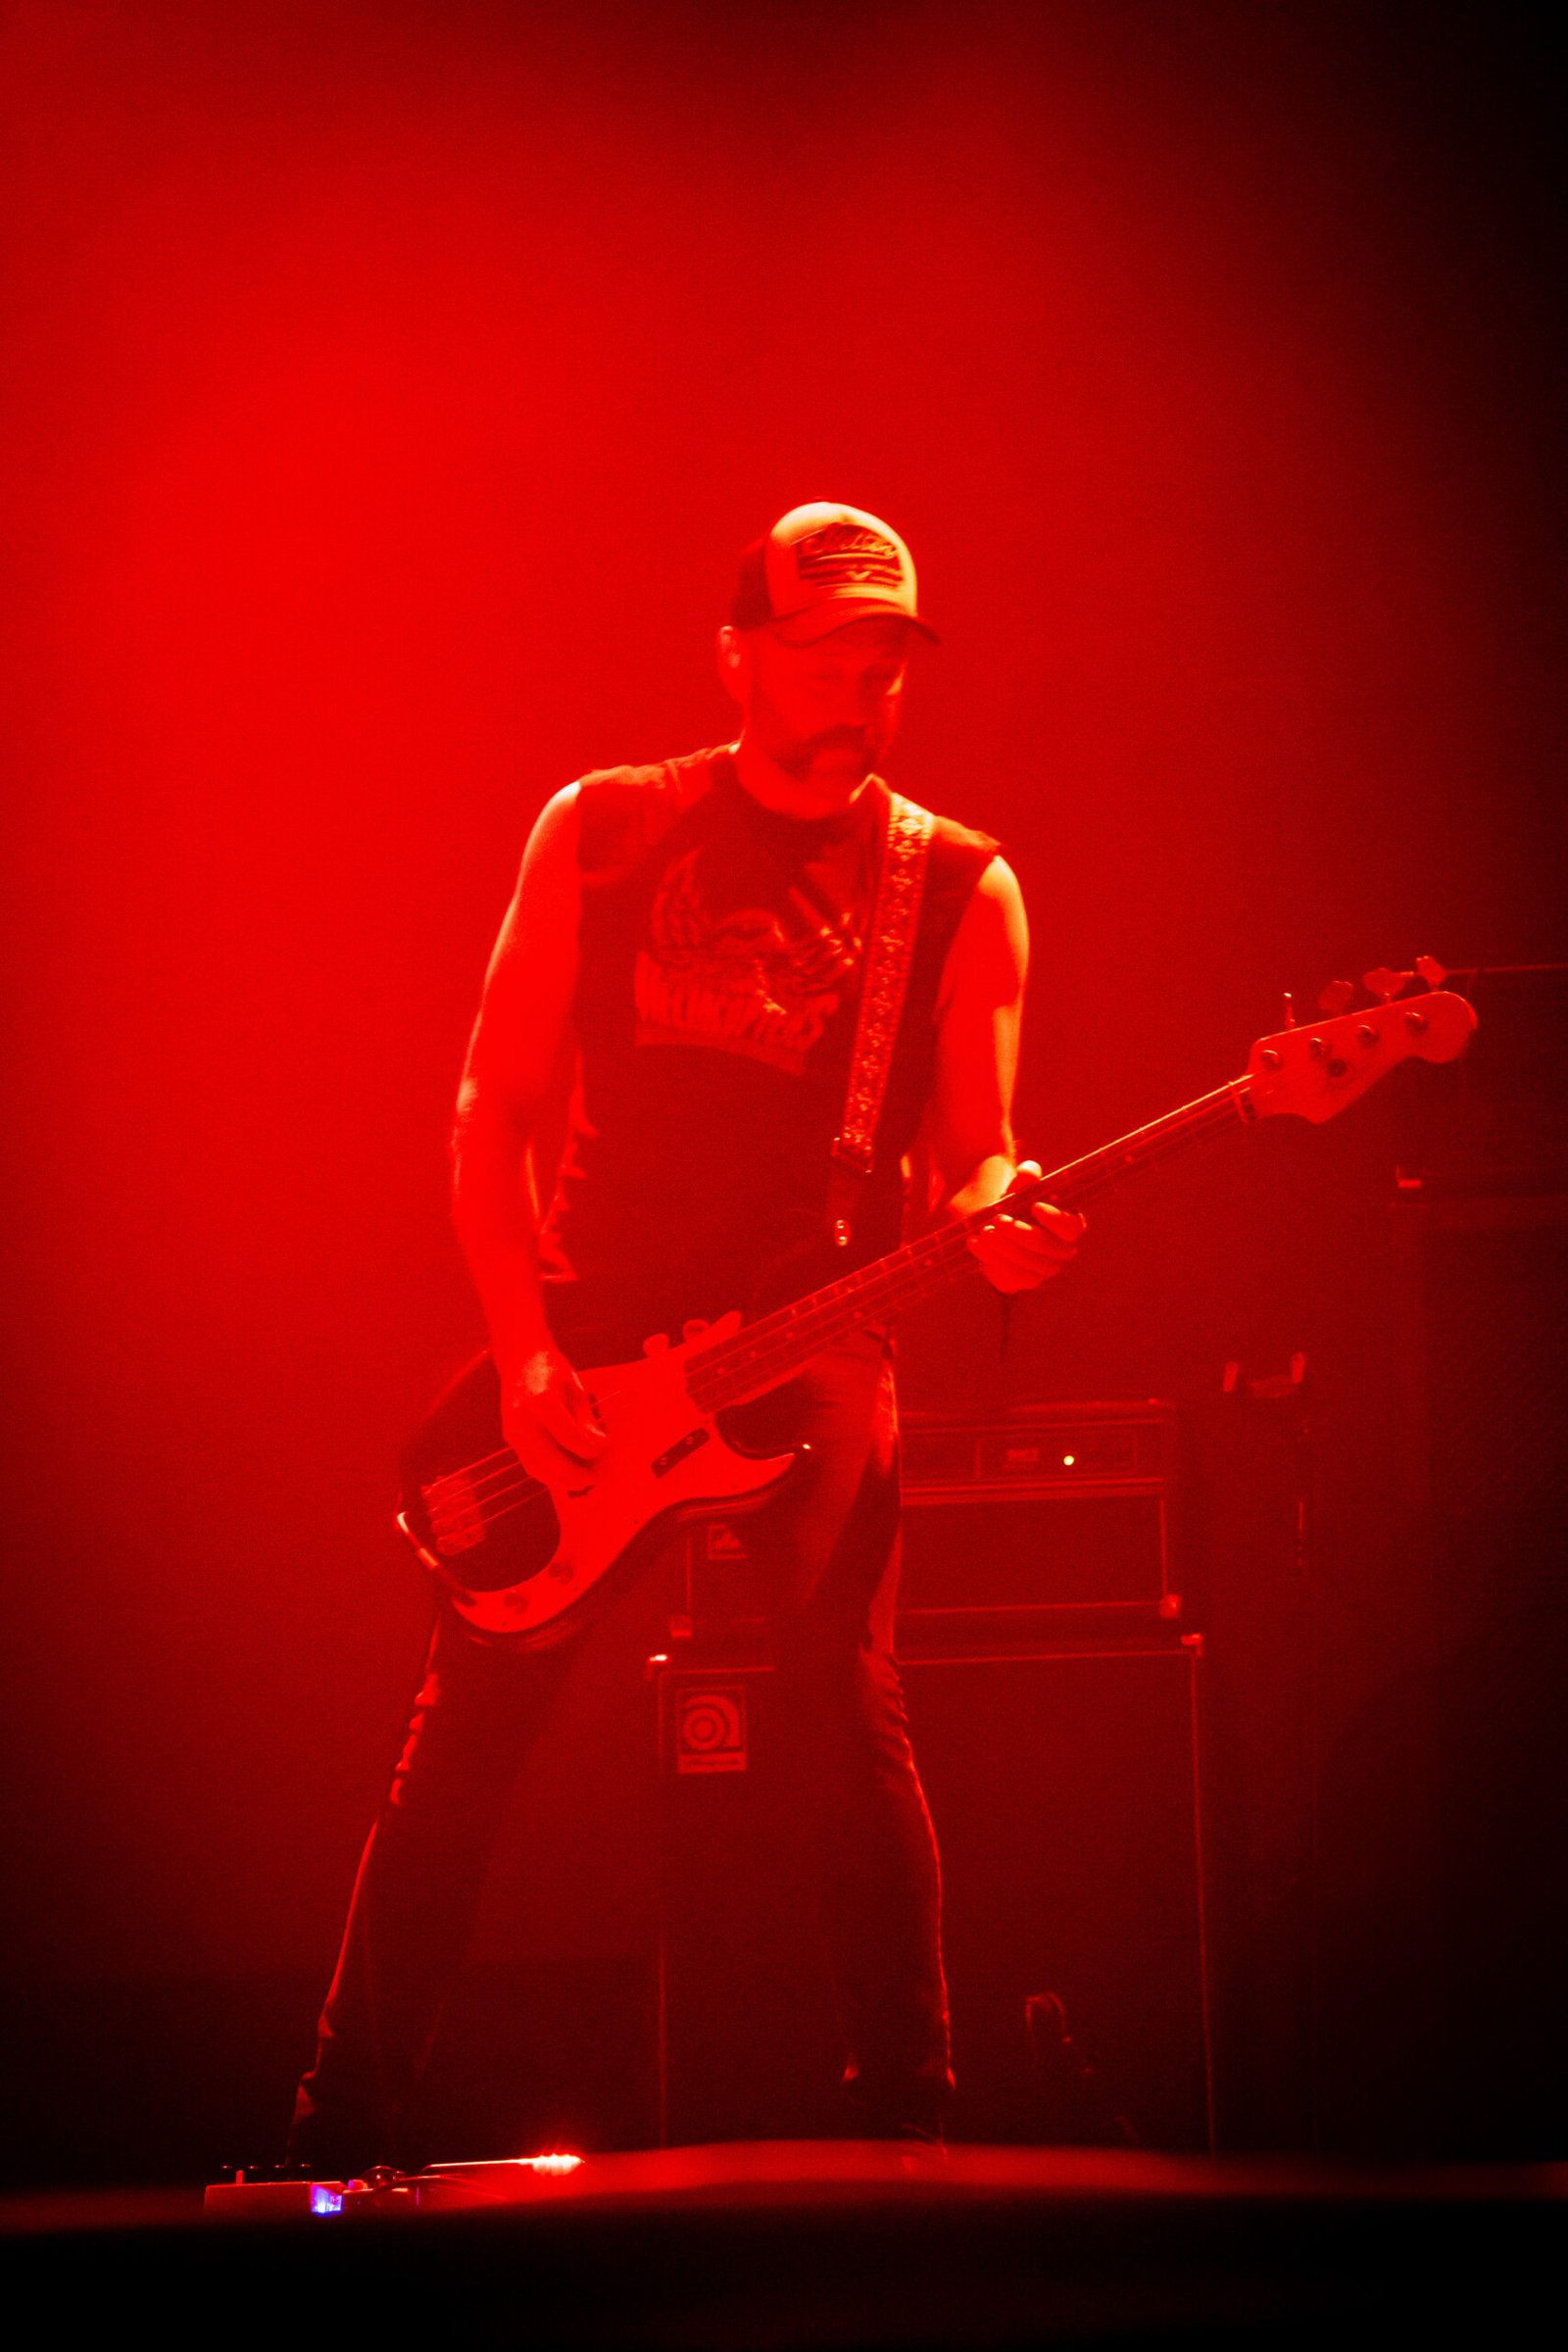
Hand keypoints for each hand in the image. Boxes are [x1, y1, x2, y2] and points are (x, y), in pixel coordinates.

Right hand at [500, 1344, 606, 1484]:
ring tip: (584, 1480)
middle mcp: (522, 1419)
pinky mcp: (510, 1439)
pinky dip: (549, 1474)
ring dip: (562, 1480)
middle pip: (551, 1460)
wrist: (520, 1361)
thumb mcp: (576, 1390)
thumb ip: (585, 1421)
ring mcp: (512, 1431)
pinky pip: (530, 1464)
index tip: (606, 1445)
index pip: (570, 1437)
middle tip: (597, 1478)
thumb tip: (600, 1449)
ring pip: (538, 1468)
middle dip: (576, 1474)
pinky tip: (567, 1474)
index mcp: (542, 1401)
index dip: (592, 1448)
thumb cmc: (553, 1373)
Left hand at [967, 1161, 1084, 1295]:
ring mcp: (1042, 1271)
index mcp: (1068, 1227)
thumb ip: (1026, 1176)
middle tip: (997, 1220)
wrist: (994, 1219)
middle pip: (1049, 1250)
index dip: (1056, 1219)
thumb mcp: (1019, 1186)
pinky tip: (979, 1249)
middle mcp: (1061, 1253)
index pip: (1071, 1228)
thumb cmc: (1015, 1200)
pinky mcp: (1020, 1282)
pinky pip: (1010, 1283)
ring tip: (981, 1234)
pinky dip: (993, 1267)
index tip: (1035, 1205)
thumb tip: (1028, 1171)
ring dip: (1003, 1253)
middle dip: (1022, 1235)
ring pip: (1029, 1271)